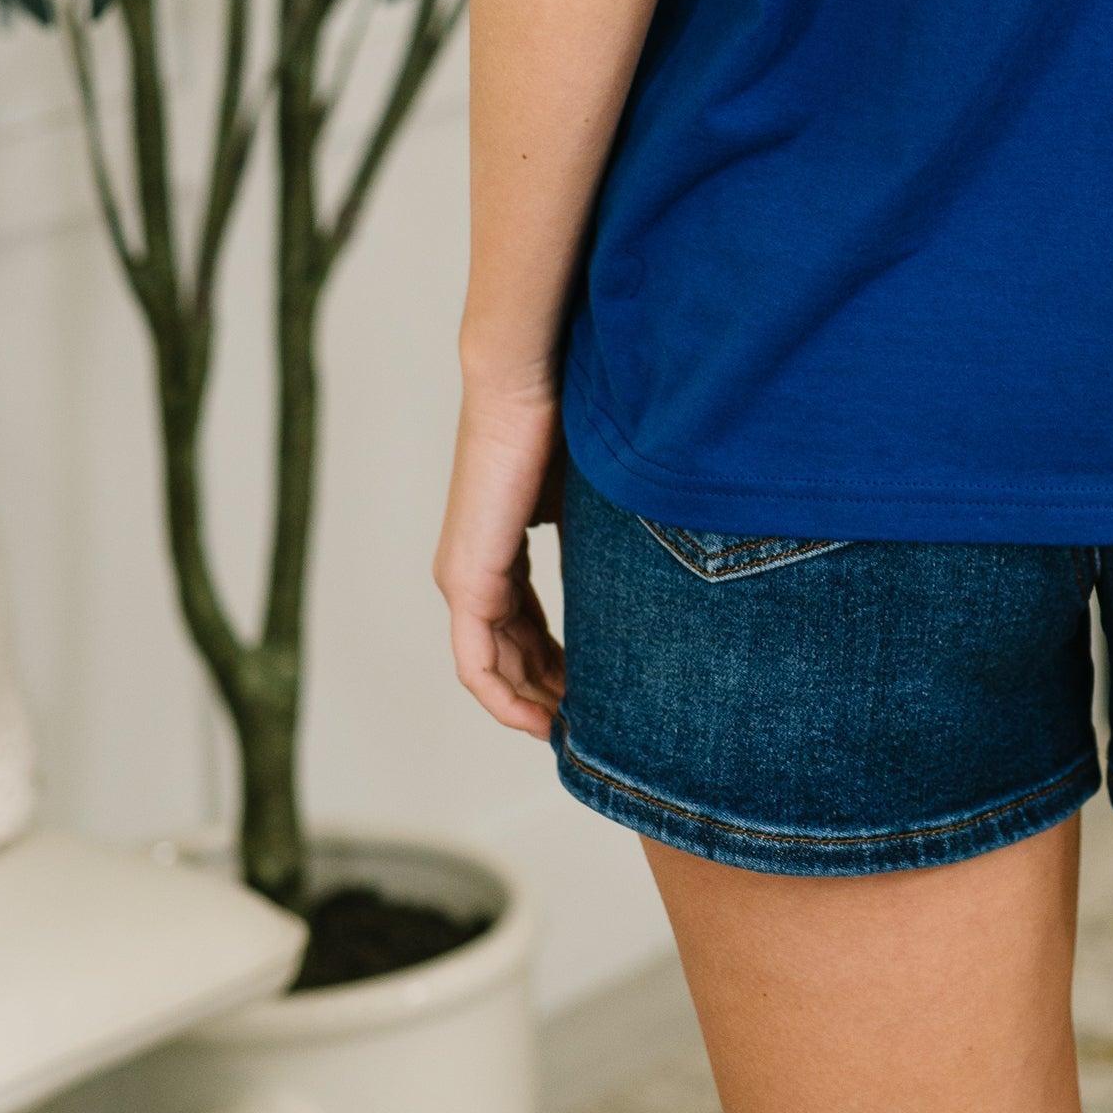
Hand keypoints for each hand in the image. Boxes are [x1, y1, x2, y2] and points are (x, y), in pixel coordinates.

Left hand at [435, 371, 566, 736]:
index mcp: (500, 549)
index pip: (526, 625)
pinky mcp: (465, 579)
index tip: (599, 691)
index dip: (561, 663)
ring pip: (493, 666)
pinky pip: (476, 662)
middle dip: (551, 692)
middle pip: (511, 654)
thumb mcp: (589, 499)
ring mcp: (464, 577)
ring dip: (531, 703)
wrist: (527, 381)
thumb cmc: (564, 420)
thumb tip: (647, 576)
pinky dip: (505, 698)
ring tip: (574, 730)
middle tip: (595, 722)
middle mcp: (473, 571)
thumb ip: (599, 543)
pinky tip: (542, 720)